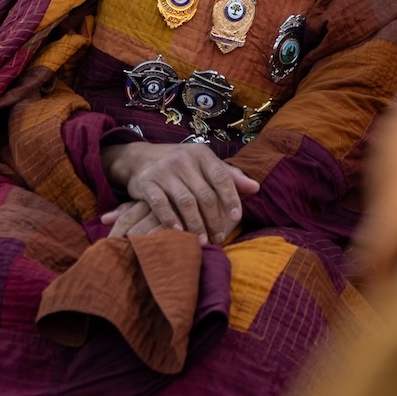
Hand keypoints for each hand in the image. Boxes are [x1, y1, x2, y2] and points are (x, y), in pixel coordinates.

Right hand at [100, 142, 258, 243]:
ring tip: (203, 241)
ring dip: (196, 224)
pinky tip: (178, 232)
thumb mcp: (204, 166)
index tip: (237, 218)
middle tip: (219, 238)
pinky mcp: (147, 182)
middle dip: (214, 219)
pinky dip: (170, 220)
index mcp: (201, 154)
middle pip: (204, 194)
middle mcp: (183, 159)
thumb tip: (256, 187)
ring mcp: (164, 170)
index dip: (231, 198)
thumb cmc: (180, 166)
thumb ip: (229, 177)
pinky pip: (161, 204)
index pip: (221, 177)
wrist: (140, 158)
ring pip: (185, 201)